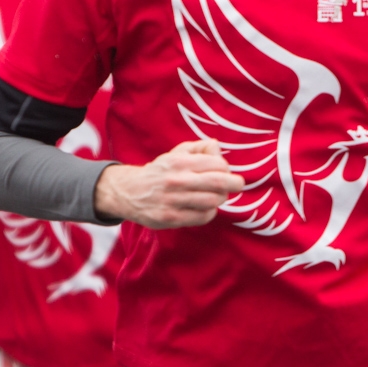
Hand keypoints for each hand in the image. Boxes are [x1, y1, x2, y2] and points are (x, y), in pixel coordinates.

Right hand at [93, 140, 244, 228]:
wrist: (129, 192)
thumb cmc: (160, 171)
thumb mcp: (175, 153)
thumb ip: (198, 148)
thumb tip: (217, 148)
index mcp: (179, 161)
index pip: (217, 164)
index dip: (226, 167)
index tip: (224, 170)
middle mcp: (176, 180)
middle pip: (219, 182)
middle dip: (235, 183)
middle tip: (237, 184)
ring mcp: (173, 201)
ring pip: (213, 201)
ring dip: (220, 198)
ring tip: (217, 195)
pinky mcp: (171, 218)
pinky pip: (203, 216)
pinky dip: (210, 212)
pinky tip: (205, 207)